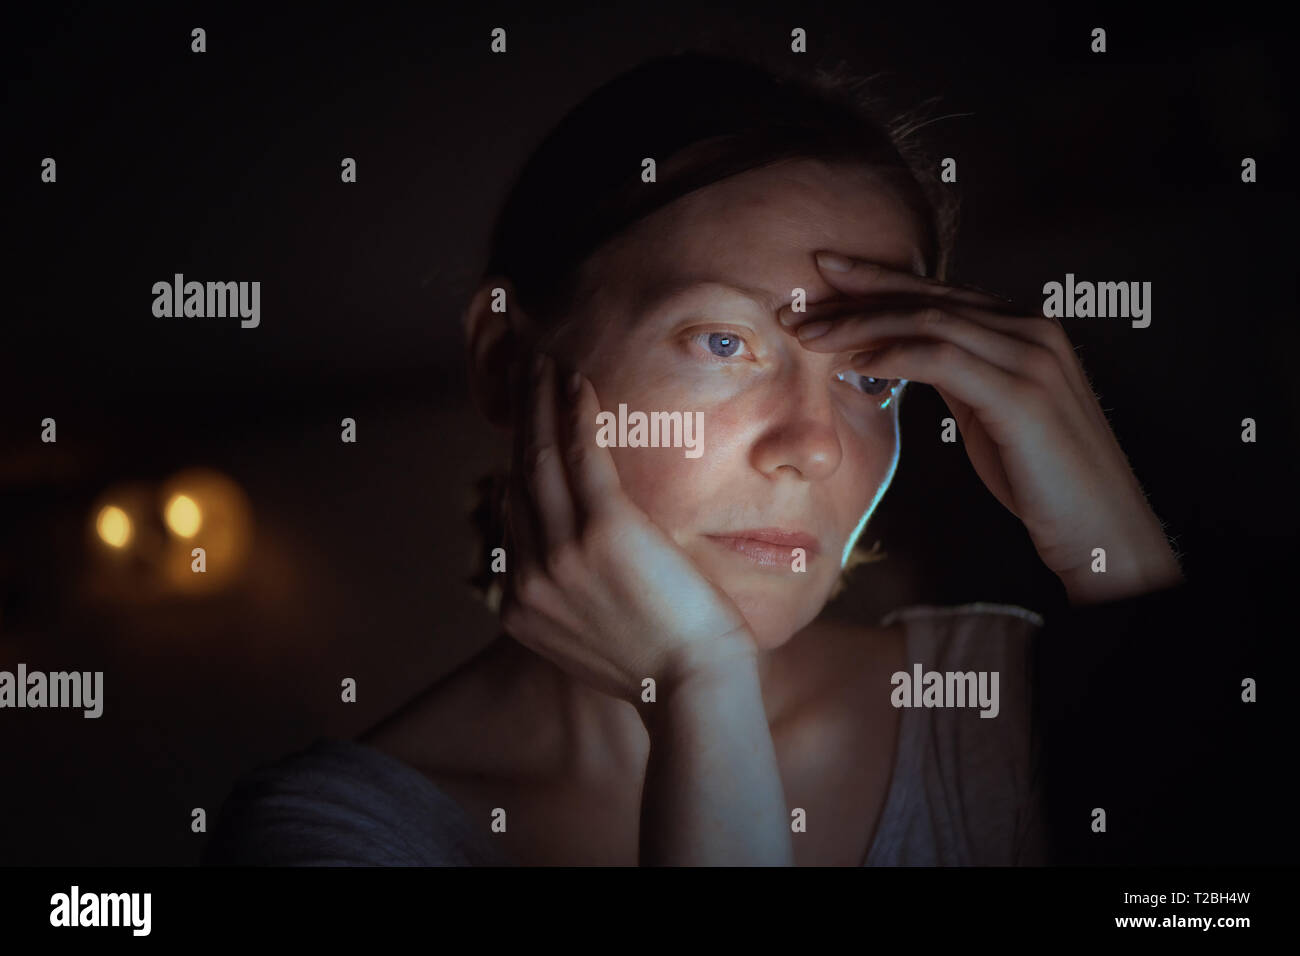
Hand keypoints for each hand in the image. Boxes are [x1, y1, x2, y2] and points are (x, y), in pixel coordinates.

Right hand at [498, 353, 758, 706]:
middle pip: (517, 475)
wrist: (694, 690)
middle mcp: (527, 574)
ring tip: (542, 360)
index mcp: (521, 602)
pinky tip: (575, 379)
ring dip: (538, 399)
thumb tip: (579, 559)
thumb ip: (574, 593)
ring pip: (540, 456)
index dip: (517, 459)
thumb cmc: (662, 665)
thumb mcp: (596, 635)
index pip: (511, 512)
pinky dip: (574, 411)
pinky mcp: (604, 530)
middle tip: (520, 369)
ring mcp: (560, 551)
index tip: (525, 423)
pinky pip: (581, 454)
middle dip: (517, 416)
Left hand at [780, 252, 1183, 604]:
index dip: (880, 281)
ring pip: (929, 321)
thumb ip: (959, 377)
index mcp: (1025, 329)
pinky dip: (892, 355)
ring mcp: (1031, 357)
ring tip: (810, 335)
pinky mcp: (1022, 393)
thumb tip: (906, 357)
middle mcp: (1032, 330)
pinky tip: (853, 362)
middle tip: (801, 297)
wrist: (1100, 528)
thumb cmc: (1043, 478)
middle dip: (860, 293)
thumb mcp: (991, 414)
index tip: (827, 276)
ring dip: (861, 325)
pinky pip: (941, 359)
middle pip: (929, 297)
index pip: (940, 293)